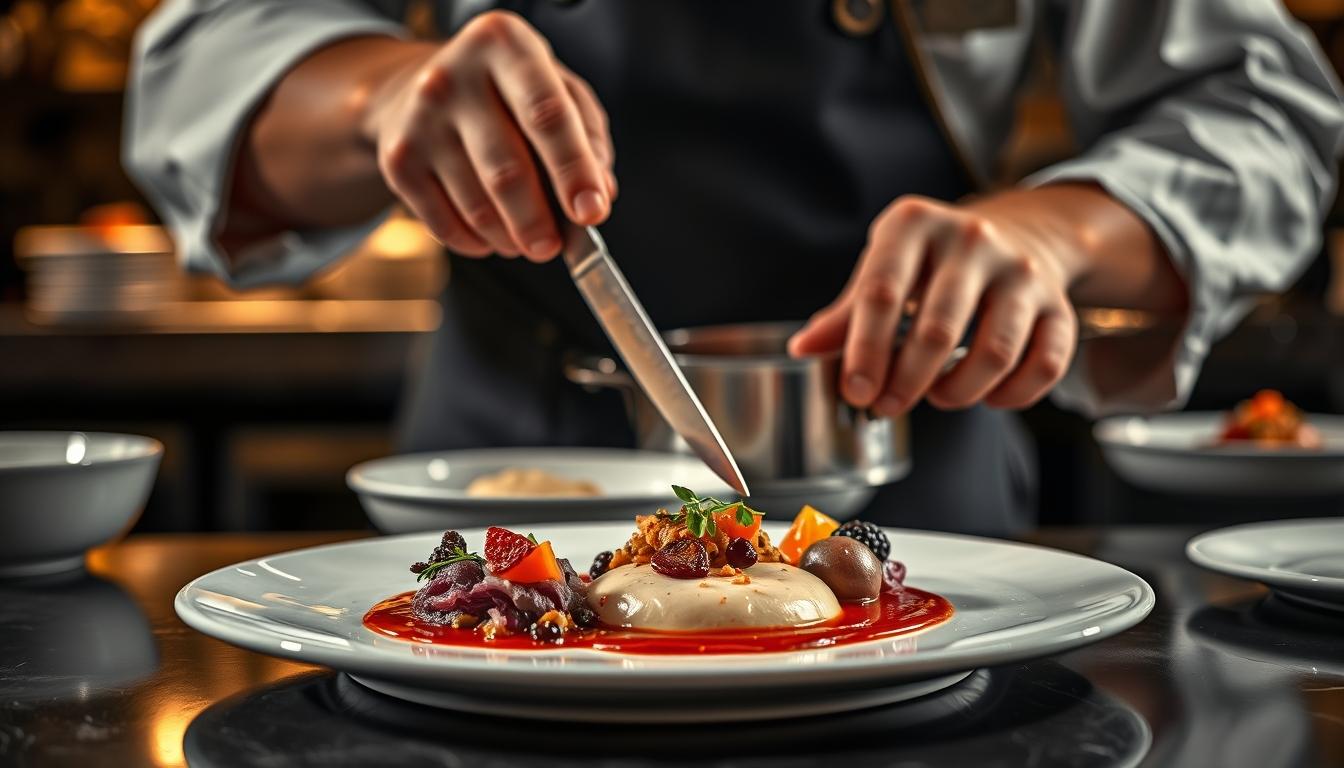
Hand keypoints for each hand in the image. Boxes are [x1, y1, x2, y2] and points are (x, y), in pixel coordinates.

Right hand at [362, 11, 615, 260]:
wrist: (417, 87)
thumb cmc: (507, 93)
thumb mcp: (559, 91)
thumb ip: (589, 139)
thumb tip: (600, 195)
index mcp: (505, 46)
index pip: (547, 115)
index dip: (574, 169)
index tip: (592, 213)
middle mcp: (454, 76)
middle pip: (506, 169)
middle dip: (537, 221)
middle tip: (553, 247)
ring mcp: (420, 119)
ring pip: (477, 206)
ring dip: (510, 238)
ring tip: (526, 240)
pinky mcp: (397, 160)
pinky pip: (444, 224)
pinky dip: (477, 243)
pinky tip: (491, 236)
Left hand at [789, 194, 1080, 414]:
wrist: (1017, 234)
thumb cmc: (931, 261)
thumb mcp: (882, 268)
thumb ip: (846, 313)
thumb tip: (803, 351)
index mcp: (914, 225)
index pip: (882, 293)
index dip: (865, 350)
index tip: (856, 391)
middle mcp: (973, 239)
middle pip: (937, 329)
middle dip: (907, 381)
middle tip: (888, 405)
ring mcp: (1021, 271)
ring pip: (996, 352)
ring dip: (959, 391)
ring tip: (938, 396)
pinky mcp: (1059, 303)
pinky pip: (1045, 364)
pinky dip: (1013, 395)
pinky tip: (987, 397)